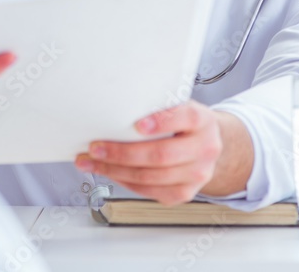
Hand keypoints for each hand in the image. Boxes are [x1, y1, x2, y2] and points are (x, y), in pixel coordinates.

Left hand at [74, 101, 225, 204]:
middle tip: (96, 148)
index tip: (138, 125)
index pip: (186, 117)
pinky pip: (149, 191)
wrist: (206, 145)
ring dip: (115, 170)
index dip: (162, 122)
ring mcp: (197, 175)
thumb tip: (116, 107)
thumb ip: (156, 106)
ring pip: (150, 177)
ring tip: (92, 162)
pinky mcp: (184, 193)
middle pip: (161, 155)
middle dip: (122, 153)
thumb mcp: (177, 105)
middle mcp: (205, 149)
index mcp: (202, 121)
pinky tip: (109, 172)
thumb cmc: (183, 122)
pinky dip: (124, 181)